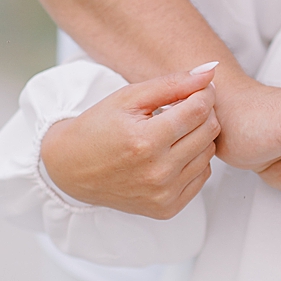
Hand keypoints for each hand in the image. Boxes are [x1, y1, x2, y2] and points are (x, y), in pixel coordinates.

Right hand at [40, 66, 220, 218]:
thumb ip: (172, 83)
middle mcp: (157, 172)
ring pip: (209, 154)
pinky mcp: (166, 208)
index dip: (203, 93)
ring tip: (172, 131)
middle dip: (202, 114)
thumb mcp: (128, 97)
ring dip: (198, 138)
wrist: (70, 168)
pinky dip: (193, 161)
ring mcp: (163, 194)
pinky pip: (201, 176)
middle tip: (182, 108)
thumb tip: (210, 71)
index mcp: (145, 141)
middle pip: (208, 132)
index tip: (196, 88)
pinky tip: (171, 153)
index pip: (198, 110)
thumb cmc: (97, 128)